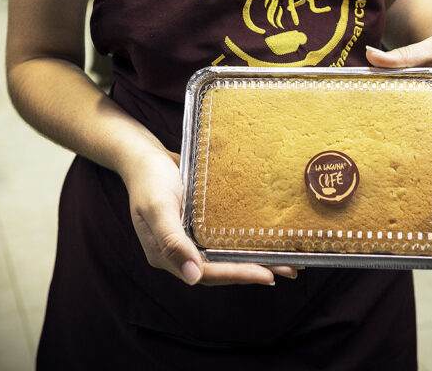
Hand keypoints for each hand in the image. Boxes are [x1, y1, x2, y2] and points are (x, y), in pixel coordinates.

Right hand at [122, 144, 298, 285]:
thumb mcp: (157, 207)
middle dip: (254, 270)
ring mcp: (189, 238)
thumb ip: (172, 242)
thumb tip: (192, 276)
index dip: (237, 275)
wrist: (142, 155)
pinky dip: (242, 241)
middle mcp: (180, 252)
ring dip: (253, 258)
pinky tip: (261, 238)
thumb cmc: (148, 178)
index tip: (267, 276)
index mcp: (166, 255)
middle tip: (289, 270)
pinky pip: (222, 238)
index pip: (207, 273)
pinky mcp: (197, 224)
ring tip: (285, 260)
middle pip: (221, 269)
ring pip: (224, 255)